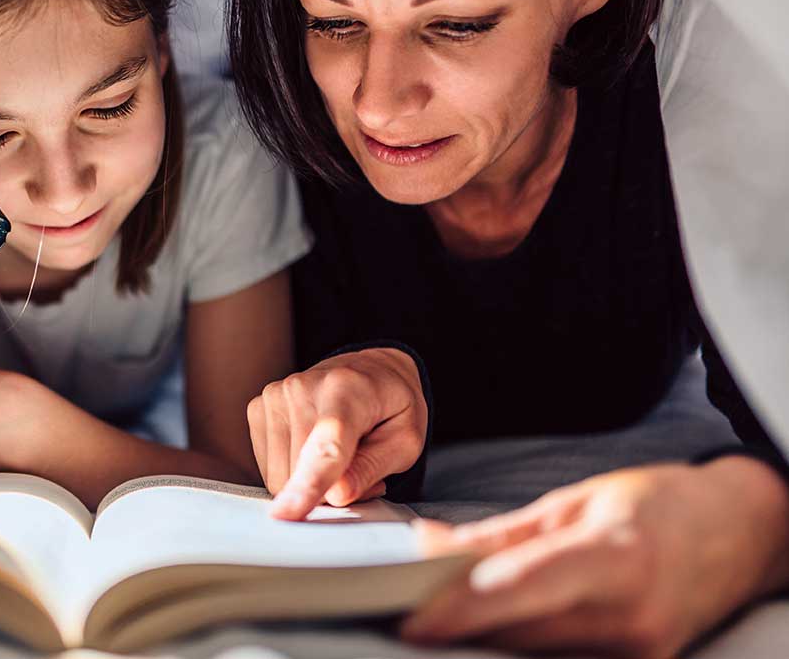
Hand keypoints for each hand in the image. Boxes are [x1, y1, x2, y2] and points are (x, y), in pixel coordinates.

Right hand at [247, 347, 426, 519]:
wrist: (369, 370)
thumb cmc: (391, 407)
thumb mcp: (406, 440)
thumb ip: (373, 468)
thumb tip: (337, 495)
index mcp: (347, 391)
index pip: (326, 447)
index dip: (308, 484)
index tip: (288, 513)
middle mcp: (302, 388)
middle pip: (301, 473)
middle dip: (327, 490)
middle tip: (356, 470)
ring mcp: (275, 396)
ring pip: (280, 477)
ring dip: (308, 482)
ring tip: (337, 457)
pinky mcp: (258, 408)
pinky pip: (269, 468)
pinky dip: (292, 472)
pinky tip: (312, 449)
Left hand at [403, 457, 788, 655]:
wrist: (742, 533)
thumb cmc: (659, 505)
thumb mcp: (574, 502)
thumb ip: (498, 536)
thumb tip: (428, 548)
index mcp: (614, 558)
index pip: (521, 588)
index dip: (461, 608)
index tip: (412, 619)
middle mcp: (630, 616)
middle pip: (519, 632)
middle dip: (457, 623)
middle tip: (404, 607)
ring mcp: (639, 652)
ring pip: (534, 652)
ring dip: (484, 636)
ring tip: (442, 611)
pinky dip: (521, 642)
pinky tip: (494, 624)